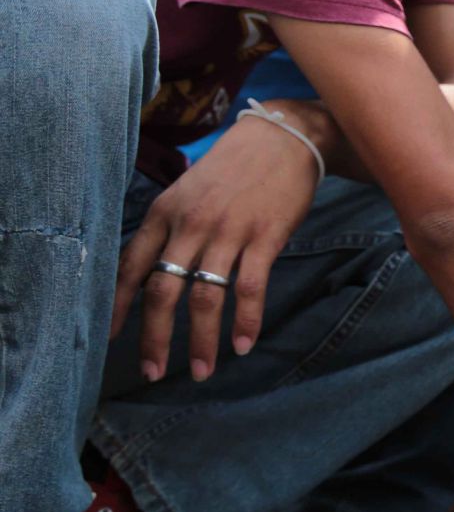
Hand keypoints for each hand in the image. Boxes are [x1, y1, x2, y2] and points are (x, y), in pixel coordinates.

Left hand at [113, 112, 319, 381]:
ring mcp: (228, 231)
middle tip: (154, 373)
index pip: (131, 266)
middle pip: (163, 291)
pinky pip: (250, 289)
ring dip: (203, 340)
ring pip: (205, 297)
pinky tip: (243, 344)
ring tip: (203, 370)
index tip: (113, 340)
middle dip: (155, 339)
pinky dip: (246, 321)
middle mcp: (190, 224)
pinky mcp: (265, 237)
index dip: (119, 306)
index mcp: (164, 213)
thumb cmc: (234, 169)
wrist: (283, 139)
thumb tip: (154, 274)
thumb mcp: (189, 191)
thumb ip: (171, 229)